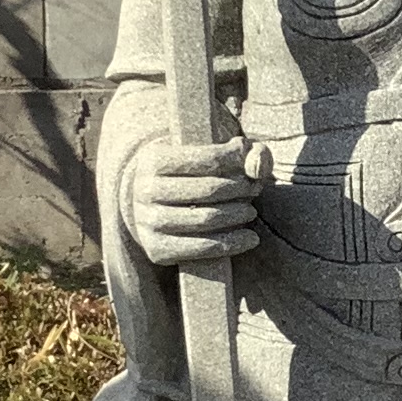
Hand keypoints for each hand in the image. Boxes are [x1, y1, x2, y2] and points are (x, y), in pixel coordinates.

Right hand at [126, 136, 263, 266]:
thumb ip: (242, 152)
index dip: (237, 162)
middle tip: (255, 191)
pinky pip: (199, 249)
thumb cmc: (189, 175)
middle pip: (208, 189)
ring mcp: (147, 222)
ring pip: (205, 218)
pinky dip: (231, 244)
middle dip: (240, 190)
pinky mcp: (155, 249)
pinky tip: (250, 239)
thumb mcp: (208, 155)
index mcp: (153, 159)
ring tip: (250, 212)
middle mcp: (144, 190)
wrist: (154, 206)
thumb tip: (257, 159)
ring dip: (237, 216)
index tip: (252, 168)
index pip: (208, 158)